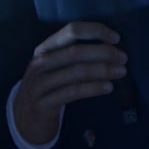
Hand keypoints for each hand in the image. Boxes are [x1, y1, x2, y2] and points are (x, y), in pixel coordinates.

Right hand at [12, 21, 126, 146]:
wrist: (24, 118)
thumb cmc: (47, 87)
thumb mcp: (54, 67)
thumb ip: (74, 55)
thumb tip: (111, 47)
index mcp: (44, 48)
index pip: (71, 30)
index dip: (95, 31)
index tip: (116, 38)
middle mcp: (40, 63)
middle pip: (75, 51)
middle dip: (103, 53)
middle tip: (123, 58)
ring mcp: (40, 83)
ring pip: (76, 72)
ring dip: (102, 70)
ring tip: (121, 72)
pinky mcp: (43, 103)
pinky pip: (73, 92)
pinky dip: (93, 88)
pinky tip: (108, 87)